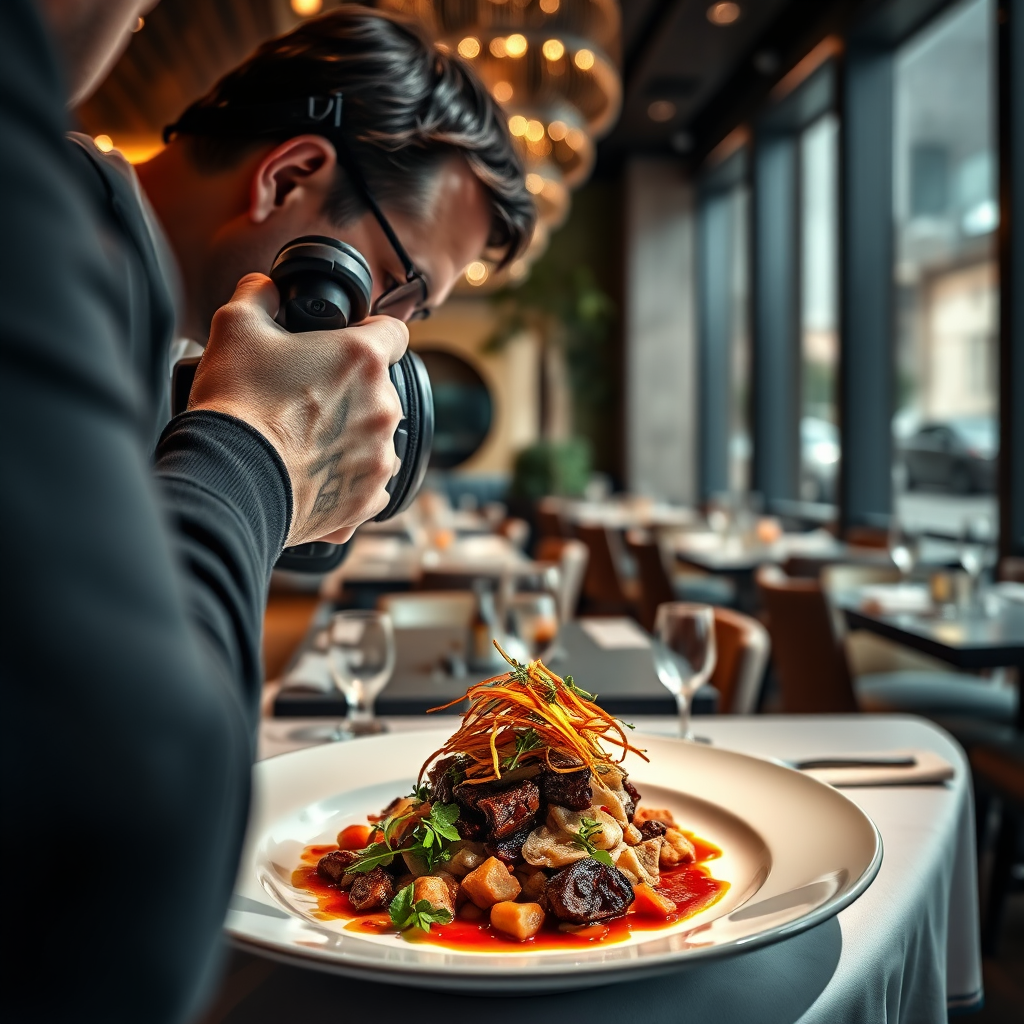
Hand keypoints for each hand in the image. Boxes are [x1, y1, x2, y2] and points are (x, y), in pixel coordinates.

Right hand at [187, 273, 407, 545]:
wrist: (230, 481)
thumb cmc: (237, 405)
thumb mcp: (235, 327)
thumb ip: (257, 295)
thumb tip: (264, 287)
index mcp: (363, 359)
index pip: (393, 331)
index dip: (368, 332)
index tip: (345, 345)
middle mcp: (384, 408)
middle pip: (380, 389)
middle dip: (350, 391)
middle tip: (305, 400)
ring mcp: (381, 458)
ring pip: (374, 438)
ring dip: (349, 437)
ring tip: (304, 443)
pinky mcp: (368, 500)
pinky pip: (367, 484)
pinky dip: (344, 480)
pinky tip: (310, 476)